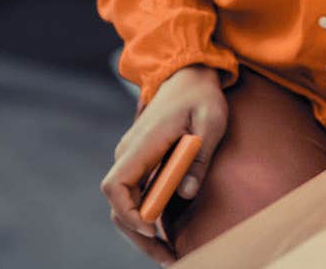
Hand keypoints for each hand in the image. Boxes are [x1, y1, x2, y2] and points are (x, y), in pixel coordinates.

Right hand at [101, 65, 228, 262]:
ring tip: (170, 254)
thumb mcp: (211, 121)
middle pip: (118, 205)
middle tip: (168, 257)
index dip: (129, 212)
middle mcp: (129, 154)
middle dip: (138, 235)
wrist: (189, 75)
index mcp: (141, 145)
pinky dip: (148, 218)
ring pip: (125, 205)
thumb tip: (186, 193)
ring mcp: (133, 160)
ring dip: (142, 232)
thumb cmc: (202, 97)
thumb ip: (199, 155)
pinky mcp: (143, 164)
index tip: (153, 228)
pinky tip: (167, 235)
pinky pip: (137, 196)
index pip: (115, 186)